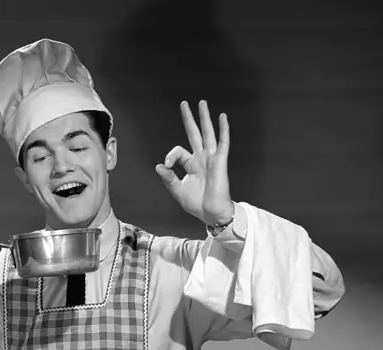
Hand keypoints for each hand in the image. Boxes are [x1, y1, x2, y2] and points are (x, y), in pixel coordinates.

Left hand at [155, 100, 233, 225]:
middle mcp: (201, 158)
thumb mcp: (177, 190)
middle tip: (184, 103)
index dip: (170, 156)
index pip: (178, 151)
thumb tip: (159, 166)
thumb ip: (168, 178)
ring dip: (205, 118)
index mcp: (191, 165)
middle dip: (189, 119)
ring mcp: (211, 158)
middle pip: (194, 133)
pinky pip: (223, 143)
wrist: (211, 213)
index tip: (166, 166)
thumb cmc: (196, 203)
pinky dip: (223, 129)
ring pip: (208, 133)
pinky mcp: (220, 162)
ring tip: (202, 103)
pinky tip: (223, 117)